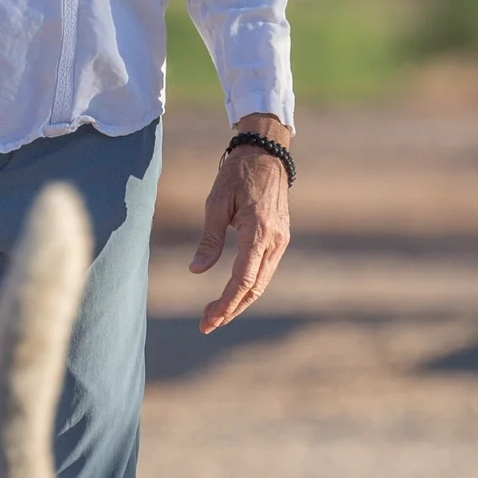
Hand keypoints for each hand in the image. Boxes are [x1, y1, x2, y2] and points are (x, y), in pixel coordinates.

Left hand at [189, 127, 290, 334]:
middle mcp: (274, 240)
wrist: (266, 153)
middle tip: (206, 325)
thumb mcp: (216, 202)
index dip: (226, 304)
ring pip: (262, 282)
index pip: (243, 280)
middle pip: (255, 288)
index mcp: (258, 231)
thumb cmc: (237, 174)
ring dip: (240, 301)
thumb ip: (209, 238)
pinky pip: (265, 269)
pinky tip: (232, 293)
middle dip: (231, 309)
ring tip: (215, 314)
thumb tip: (197, 270)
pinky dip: (249, 286)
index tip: (209, 320)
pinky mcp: (280, 237)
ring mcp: (281, 240)